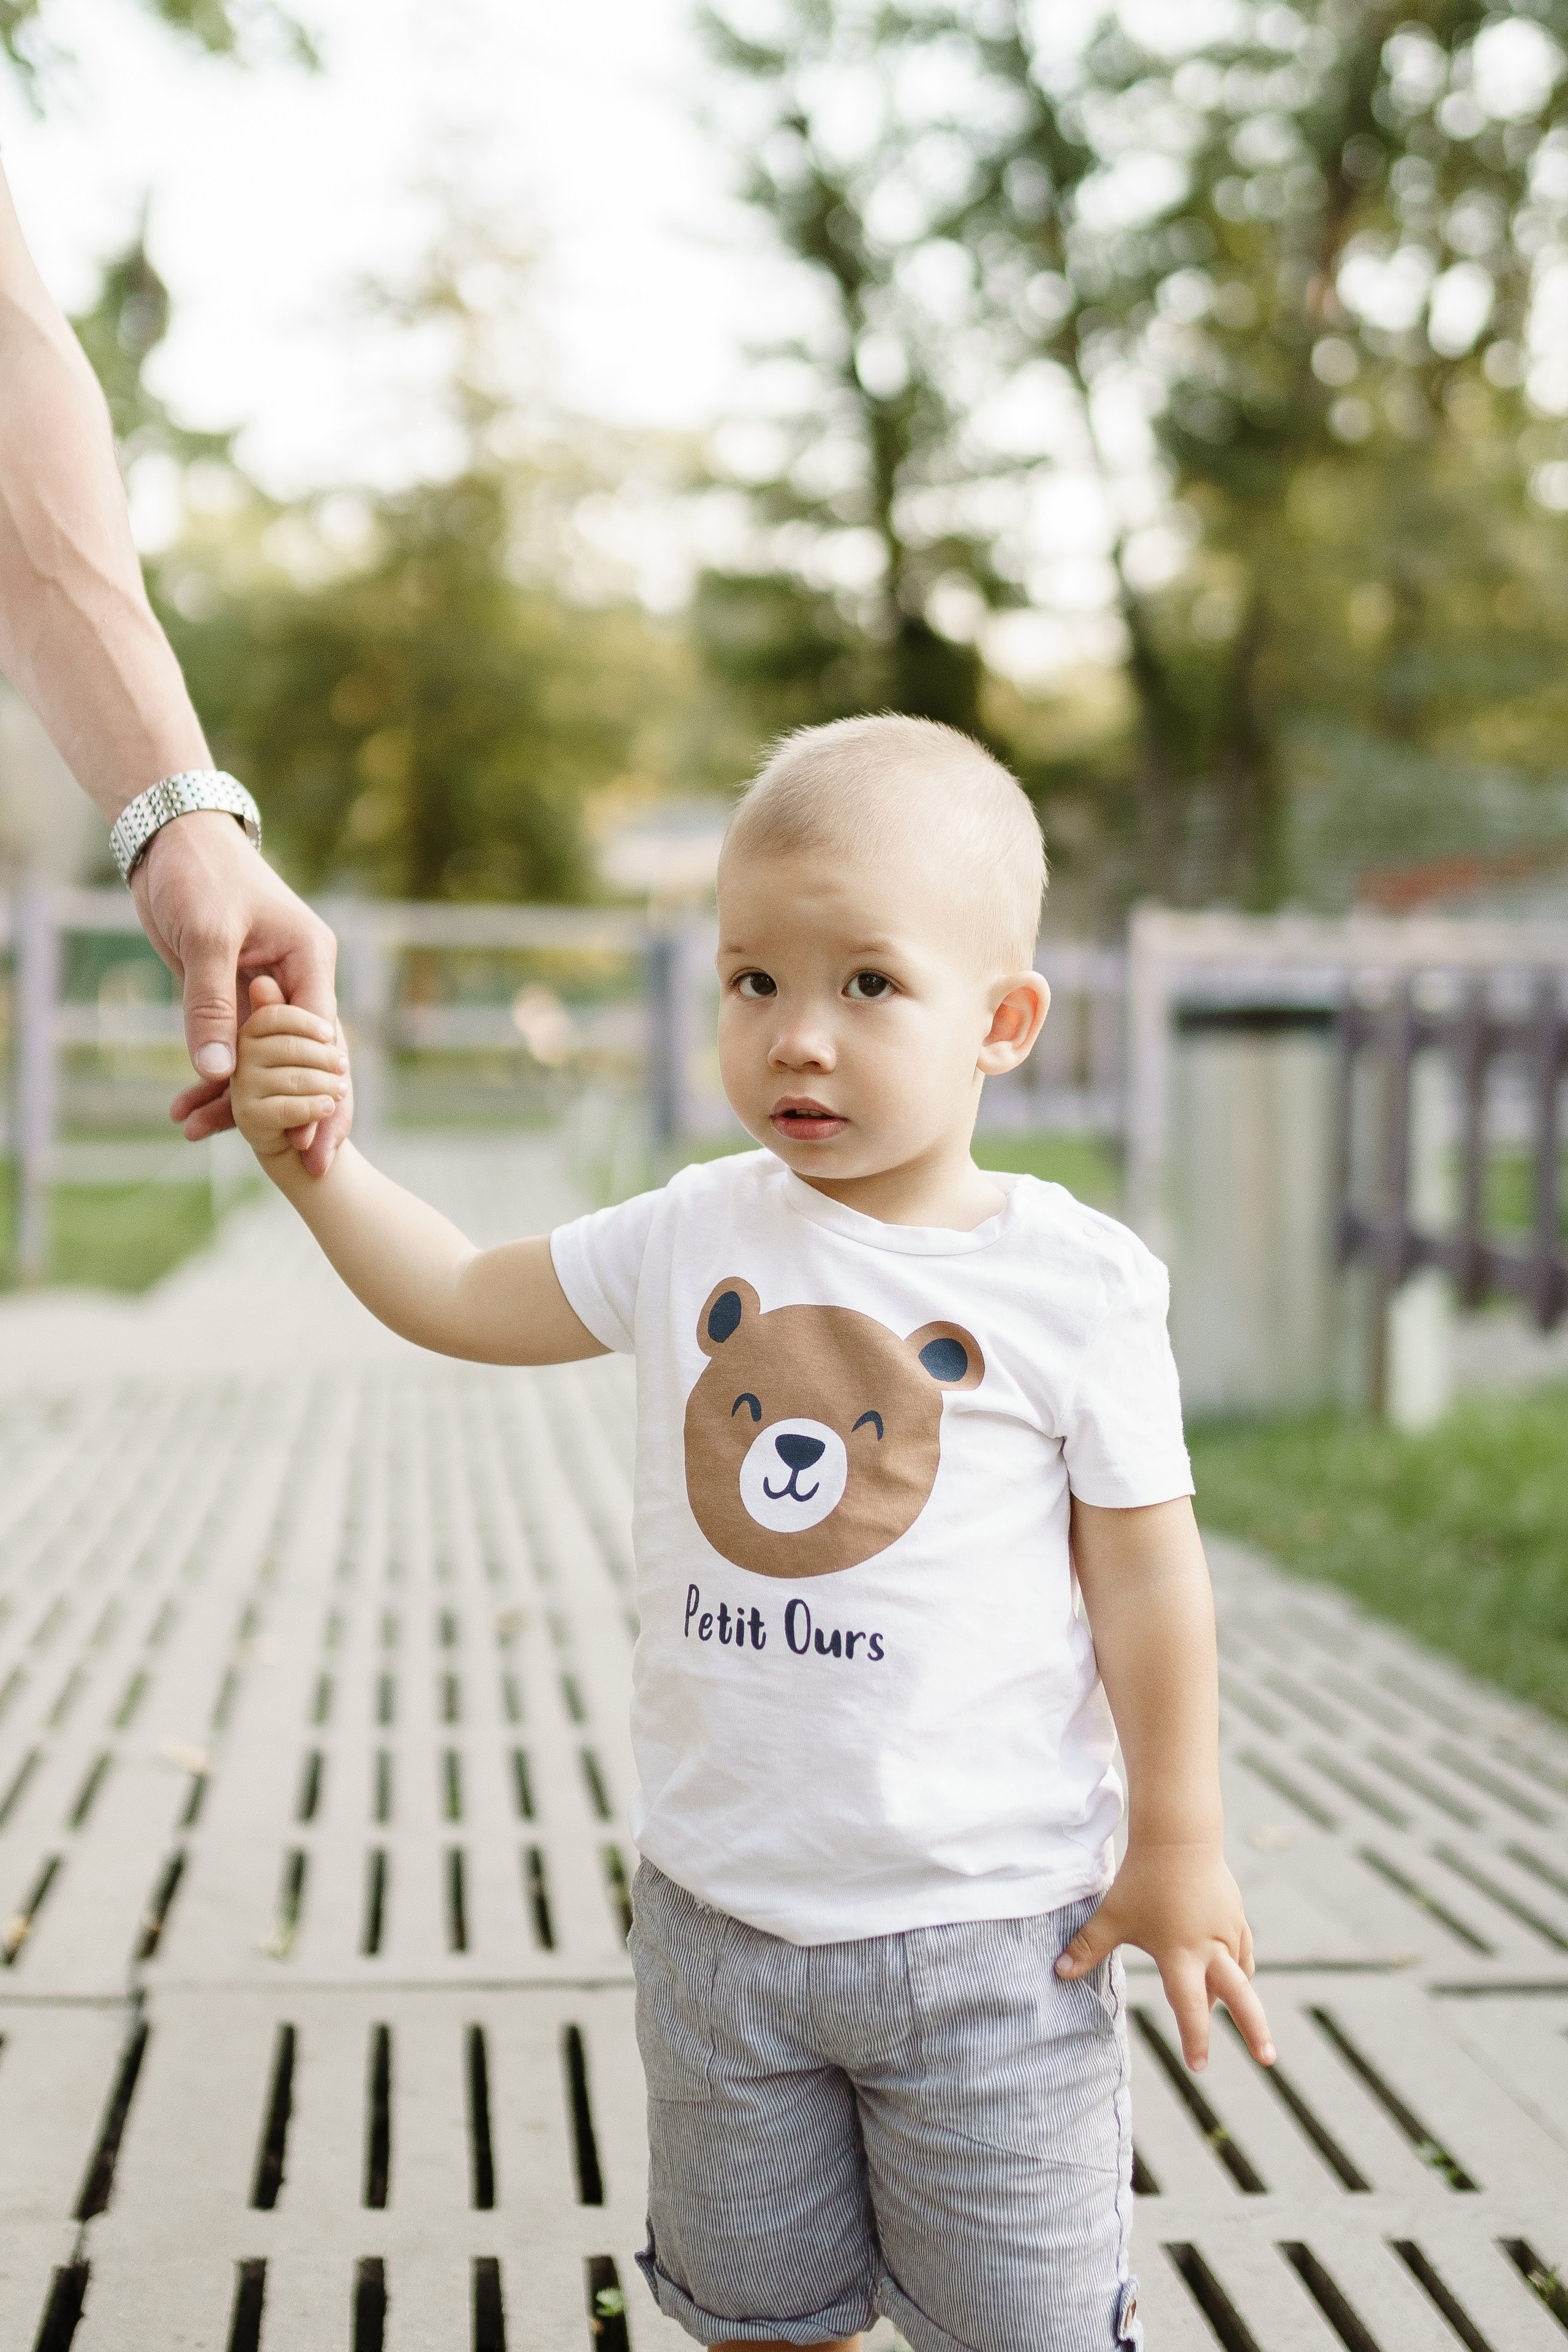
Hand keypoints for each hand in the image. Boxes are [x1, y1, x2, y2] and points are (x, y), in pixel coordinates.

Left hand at [132, 810, 350, 1173]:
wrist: (170, 842)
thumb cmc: (201, 874)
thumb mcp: (207, 936)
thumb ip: (212, 1004)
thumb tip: (219, 1072)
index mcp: (311, 963)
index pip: (325, 1043)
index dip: (323, 1097)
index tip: (315, 1143)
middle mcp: (296, 983)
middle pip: (307, 1065)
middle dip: (298, 1116)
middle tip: (303, 1169)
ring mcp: (265, 995)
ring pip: (264, 1064)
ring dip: (237, 1101)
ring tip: (197, 1135)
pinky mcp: (232, 1000)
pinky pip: (231, 1050)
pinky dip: (211, 1079)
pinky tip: (188, 1110)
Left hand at [1055, 1840, 1273, 2071]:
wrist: (1179, 1837)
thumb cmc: (1142, 1879)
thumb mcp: (1112, 1915)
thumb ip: (1088, 1947)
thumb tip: (1058, 1973)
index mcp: (1180, 1953)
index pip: (1190, 2006)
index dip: (1194, 2038)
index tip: (1199, 2067)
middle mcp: (1210, 1947)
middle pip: (1240, 1996)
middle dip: (1255, 2030)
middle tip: (1268, 2060)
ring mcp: (1227, 1930)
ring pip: (1240, 1973)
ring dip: (1238, 1996)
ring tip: (1238, 2018)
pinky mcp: (1235, 1915)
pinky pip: (1243, 1950)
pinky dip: (1239, 1966)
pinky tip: (1233, 1973)